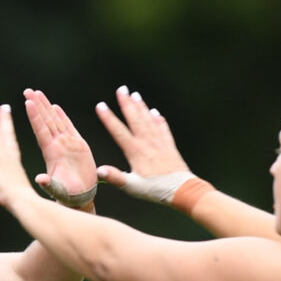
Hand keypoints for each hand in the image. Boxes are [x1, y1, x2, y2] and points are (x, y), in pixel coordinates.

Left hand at [0, 97, 38, 212]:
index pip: (11, 138)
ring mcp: (0, 154)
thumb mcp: (15, 185)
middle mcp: (8, 152)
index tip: (8, 116)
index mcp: (14, 159)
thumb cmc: (20, 199)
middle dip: (1, 116)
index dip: (9, 126)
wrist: (22, 200)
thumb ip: (9, 179)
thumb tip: (8, 182)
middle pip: (4, 130)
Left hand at [23, 88, 97, 208]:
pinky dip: (62, 117)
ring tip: (38, 93)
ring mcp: (67, 144)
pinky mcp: (78, 145)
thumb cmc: (68, 196)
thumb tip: (40, 180)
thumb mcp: (56, 189)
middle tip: (27, 90)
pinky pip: (68, 127)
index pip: (41, 130)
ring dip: (47, 107)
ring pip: (55, 121)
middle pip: (46, 121)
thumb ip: (49, 184)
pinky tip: (56, 107)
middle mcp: (57, 145)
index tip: (27, 102)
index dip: (35, 115)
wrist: (80, 198)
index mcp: (51, 153)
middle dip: (37, 105)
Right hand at [94, 85, 195, 203]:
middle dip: (127, 104)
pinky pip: (163, 129)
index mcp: (136, 151)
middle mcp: (147, 143)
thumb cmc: (155, 190)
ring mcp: (159, 143)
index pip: (118, 131)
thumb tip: (99, 170)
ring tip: (136, 95)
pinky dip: (158, 120)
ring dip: (141, 107)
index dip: (108, 118)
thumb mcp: (132, 186)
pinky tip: (155, 113)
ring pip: (148, 120)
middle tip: (121, 89)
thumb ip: (115, 177)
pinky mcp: (169, 146)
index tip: (101, 105)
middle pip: (135, 119)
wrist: (182, 189)